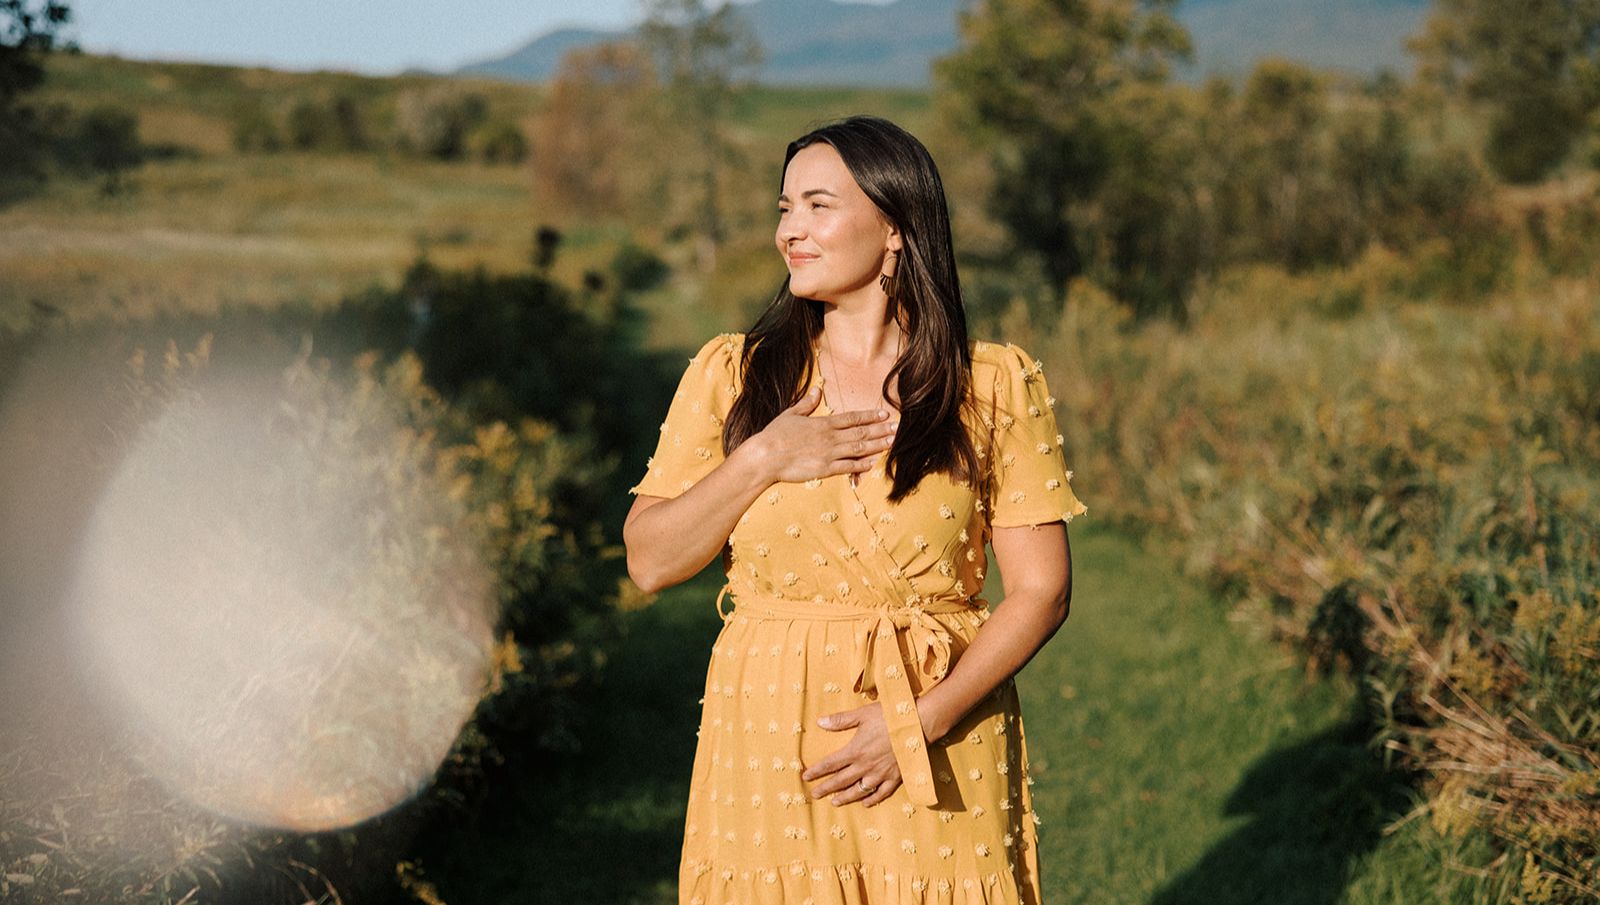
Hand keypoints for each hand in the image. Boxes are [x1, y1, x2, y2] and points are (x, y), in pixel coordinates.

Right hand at [754, 387, 896, 484]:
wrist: (764, 457)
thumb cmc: (774, 435)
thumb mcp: (790, 414)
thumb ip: (806, 403)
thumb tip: (816, 389)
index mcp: (822, 423)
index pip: (851, 418)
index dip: (869, 416)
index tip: (883, 413)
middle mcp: (829, 437)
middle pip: (861, 433)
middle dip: (881, 430)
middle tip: (898, 428)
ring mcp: (828, 454)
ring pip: (859, 449)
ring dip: (877, 445)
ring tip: (892, 442)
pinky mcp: (824, 470)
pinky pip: (848, 467)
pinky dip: (862, 465)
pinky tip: (874, 462)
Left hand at [801, 702, 901, 806]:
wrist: (917, 725)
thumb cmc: (889, 717)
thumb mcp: (862, 714)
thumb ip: (840, 720)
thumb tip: (819, 722)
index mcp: (855, 751)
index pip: (830, 764)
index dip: (816, 771)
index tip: (805, 777)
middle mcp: (865, 766)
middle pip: (840, 780)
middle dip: (826, 788)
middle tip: (814, 794)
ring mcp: (880, 774)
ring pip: (858, 790)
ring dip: (845, 797)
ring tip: (835, 802)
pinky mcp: (894, 778)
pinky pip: (881, 793)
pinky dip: (872, 799)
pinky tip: (865, 803)